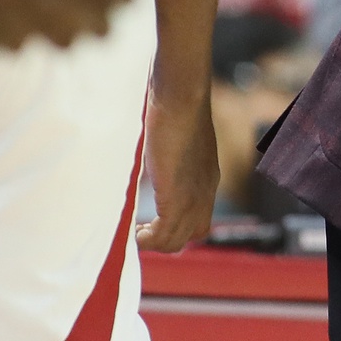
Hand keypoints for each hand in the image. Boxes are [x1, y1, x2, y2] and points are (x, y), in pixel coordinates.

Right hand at [136, 90, 218, 251]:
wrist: (181, 99)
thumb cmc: (174, 112)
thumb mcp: (173, 146)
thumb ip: (167, 164)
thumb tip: (147, 172)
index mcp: (207, 179)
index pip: (200, 220)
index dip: (177, 227)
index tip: (152, 224)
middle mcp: (205, 192)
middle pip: (192, 235)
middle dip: (165, 239)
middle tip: (141, 230)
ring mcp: (195, 196)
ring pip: (177, 240)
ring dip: (153, 242)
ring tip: (135, 232)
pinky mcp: (178, 195)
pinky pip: (164, 234)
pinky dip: (148, 240)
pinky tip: (133, 232)